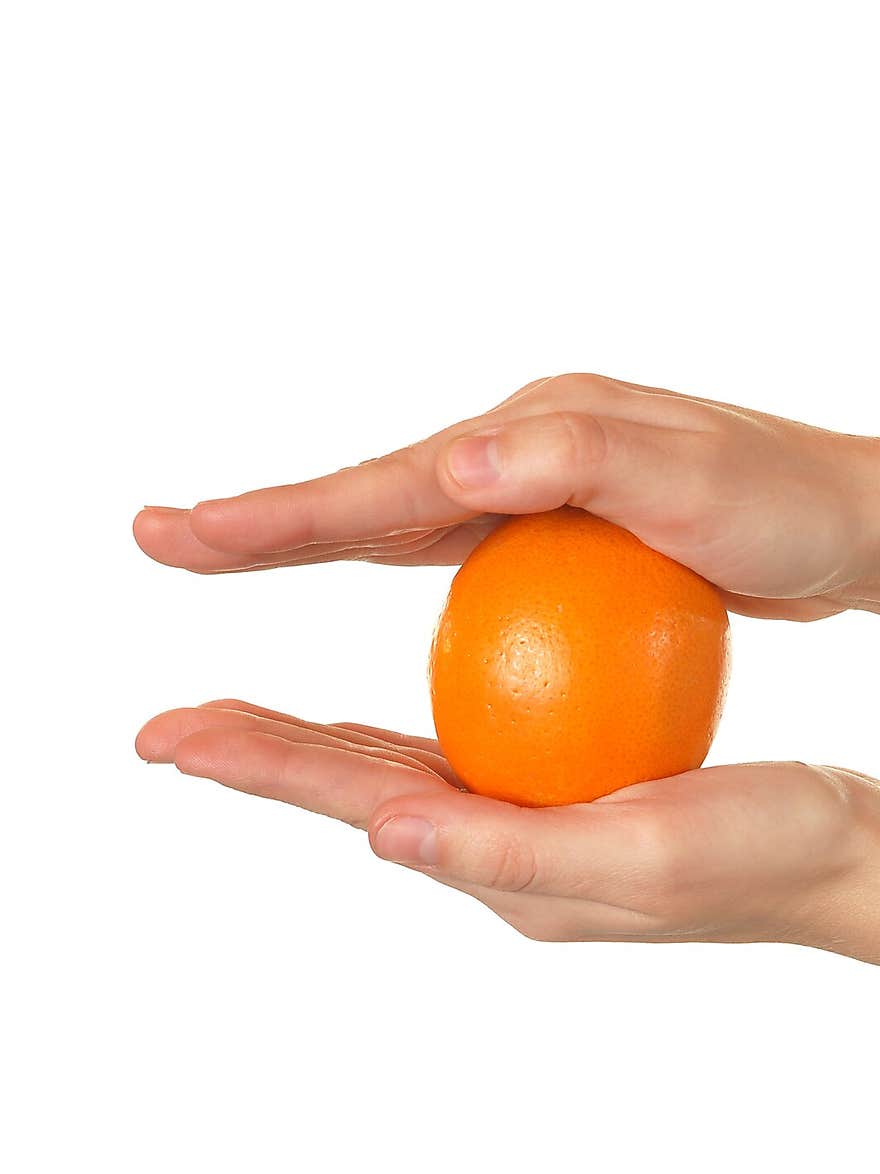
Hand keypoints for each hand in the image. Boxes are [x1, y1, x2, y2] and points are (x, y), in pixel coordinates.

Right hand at [134, 374, 879, 619]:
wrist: (841, 513)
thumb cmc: (782, 504)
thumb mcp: (696, 483)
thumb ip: (579, 463)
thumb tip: (453, 462)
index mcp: (533, 431)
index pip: (390, 485)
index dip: (288, 518)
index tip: (193, 538)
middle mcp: (519, 442)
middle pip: (372, 492)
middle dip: (267, 519)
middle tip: (160, 537)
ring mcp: (532, 477)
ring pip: (399, 511)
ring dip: (312, 532)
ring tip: (224, 549)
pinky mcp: (550, 515)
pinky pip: (451, 540)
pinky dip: (388, 552)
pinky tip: (359, 572)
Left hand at [136, 701, 879, 963]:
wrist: (828, 849)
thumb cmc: (753, 852)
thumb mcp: (639, 856)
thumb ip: (507, 852)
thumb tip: (377, 834)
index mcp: (498, 868)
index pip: (356, 804)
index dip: (261, 766)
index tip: (170, 736)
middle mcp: (491, 853)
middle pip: (351, 791)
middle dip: (257, 758)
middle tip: (168, 728)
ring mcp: (519, 826)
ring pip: (387, 773)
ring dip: (306, 746)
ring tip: (234, 720)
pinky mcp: (554, 798)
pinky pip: (450, 757)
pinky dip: (389, 731)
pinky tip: (365, 712)